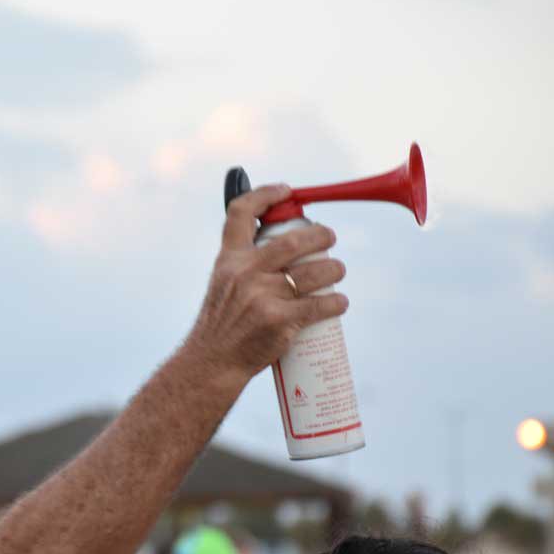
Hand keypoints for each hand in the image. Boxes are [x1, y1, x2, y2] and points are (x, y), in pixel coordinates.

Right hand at [183, 184, 347, 390]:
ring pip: (314, 272)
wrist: (213, 362)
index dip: (265, 194)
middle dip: (320, 235)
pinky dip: (336, 303)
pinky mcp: (279, 320)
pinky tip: (340, 303)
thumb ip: (246, 264)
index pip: (241, 212)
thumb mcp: (223, 284)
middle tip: (330, 238)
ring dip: (335, 269)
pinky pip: (319, 304)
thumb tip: (283, 245)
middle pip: (293, 240)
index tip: (286, 191)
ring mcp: (262, 296)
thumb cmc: (223, 324)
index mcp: (229, 259)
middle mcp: (244, 272)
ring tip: (338, 271)